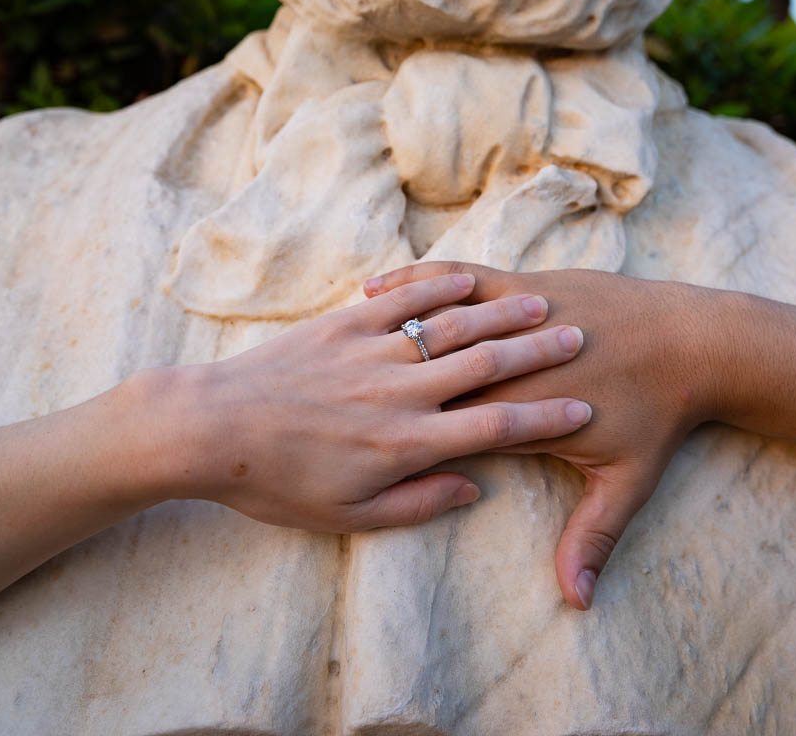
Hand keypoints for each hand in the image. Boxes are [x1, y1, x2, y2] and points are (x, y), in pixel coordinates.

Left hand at [151, 272, 591, 532]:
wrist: (211, 429)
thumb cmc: (277, 483)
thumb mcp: (348, 516)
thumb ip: (417, 503)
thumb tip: (470, 488)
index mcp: (409, 442)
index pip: (496, 427)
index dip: (546, 417)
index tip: (584, 408)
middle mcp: (403, 392)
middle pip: (487, 366)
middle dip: (539, 352)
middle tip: (578, 338)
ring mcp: (375, 352)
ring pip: (453, 328)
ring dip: (502, 315)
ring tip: (542, 304)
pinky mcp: (345, 325)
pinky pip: (403, 300)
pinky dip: (440, 287)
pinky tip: (471, 280)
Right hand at [365, 263, 720, 608]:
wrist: (697, 338)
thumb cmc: (662, 415)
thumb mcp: (631, 483)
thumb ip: (594, 538)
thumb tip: (577, 600)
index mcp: (519, 411)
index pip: (449, 425)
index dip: (401, 435)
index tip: (349, 451)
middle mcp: (509, 362)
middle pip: (430, 371)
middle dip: (376, 378)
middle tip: (319, 390)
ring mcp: (517, 315)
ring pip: (439, 316)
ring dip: (385, 325)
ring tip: (334, 336)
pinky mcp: (531, 281)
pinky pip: (461, 274)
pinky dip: (419, 280)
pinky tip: (376, 284)